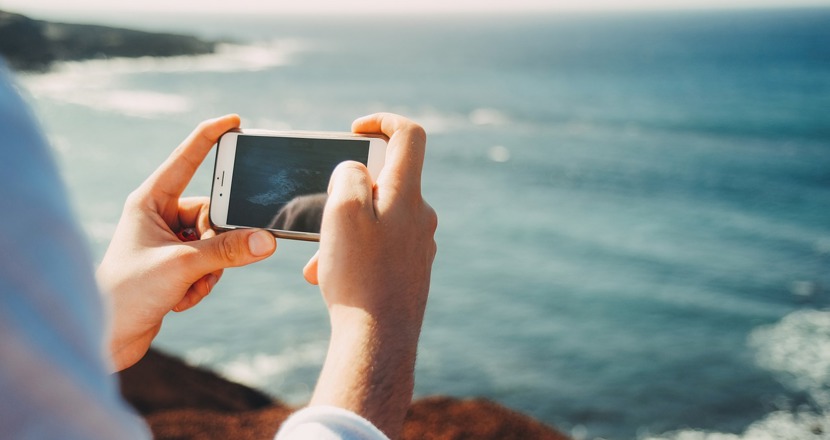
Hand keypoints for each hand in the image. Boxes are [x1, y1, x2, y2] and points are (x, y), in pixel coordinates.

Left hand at [97, 115, 276, 371]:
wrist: (107, 338)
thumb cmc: (128, 293)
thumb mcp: (183, 266)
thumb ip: (228, 251)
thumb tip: (267, 240)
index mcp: (150, 200)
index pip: (186, 159)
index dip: (211, 138)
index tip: (236, 121)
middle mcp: (159, 216)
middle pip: (214, 212)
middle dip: (217, 242)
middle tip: (204, 263)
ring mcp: (168, 241)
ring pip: (216, 242)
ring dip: (210, 269)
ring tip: (184, 287)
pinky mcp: (175, 265)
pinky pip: (210, 264)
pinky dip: (202, 283)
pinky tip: (179, 300)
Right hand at [302, 113, 437, 438]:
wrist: (379, 341)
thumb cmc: (359, 276)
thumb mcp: (342, 212)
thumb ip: (349, 176)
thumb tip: (356, 170)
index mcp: (408, 195)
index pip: (409, 135)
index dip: (382, 121)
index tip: (354, 130)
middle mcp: (421, 216)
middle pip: (385, 181)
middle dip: (346, 192)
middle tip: (321, 216)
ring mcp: (419, 244)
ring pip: (376, 219)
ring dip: (343, 230)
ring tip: (319, 260)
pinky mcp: (411, 268)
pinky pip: (379, 247)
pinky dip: (354, 252)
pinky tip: (330, 277)